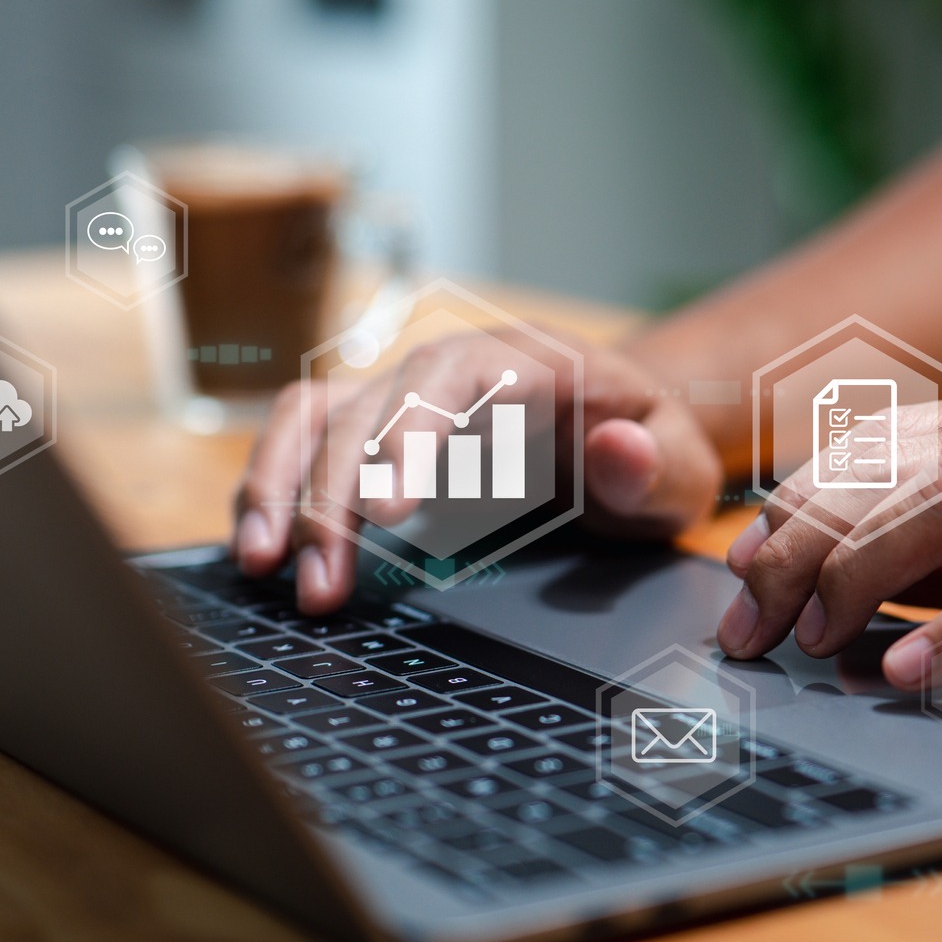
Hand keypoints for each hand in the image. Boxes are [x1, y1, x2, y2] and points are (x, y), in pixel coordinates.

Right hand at [235, 335, 724, 611]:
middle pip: (363, 406)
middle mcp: (447, 367)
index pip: (448, 378)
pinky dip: (275, 492)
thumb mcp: (679, 463)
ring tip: (264, 565)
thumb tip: (617, 452)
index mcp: (523, 362)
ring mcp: (403, 397)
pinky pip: (304, 446)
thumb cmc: (649, 445)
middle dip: (330, 493)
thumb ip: (653, 464)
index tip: (388, 510)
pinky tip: (263, 550)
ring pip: (312, 416)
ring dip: (278, 486)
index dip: (408, 435)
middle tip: (318, 579)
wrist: (625, 429)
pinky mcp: (374, 434)